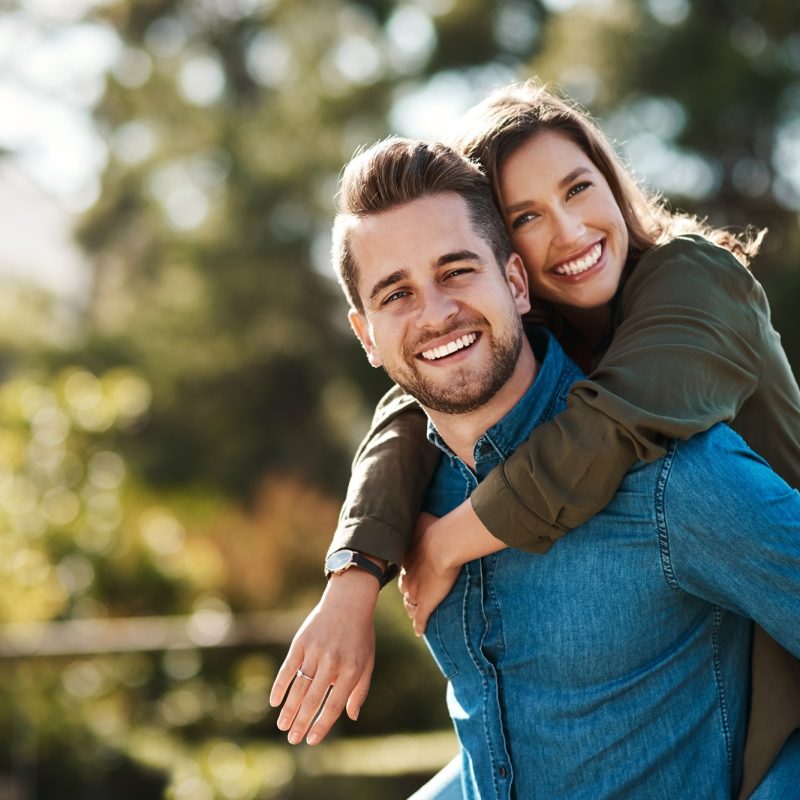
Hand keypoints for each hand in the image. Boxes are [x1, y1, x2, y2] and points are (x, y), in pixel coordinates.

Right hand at [269, 569, 378, 744]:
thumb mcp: (367, 662)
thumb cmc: (360, 636)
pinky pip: (288, 668)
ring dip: (289, 709)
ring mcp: (315, 651)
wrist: (349, 602)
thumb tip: (351, 717)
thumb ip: (359, 691)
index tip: (311, 740)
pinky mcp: (301, 642)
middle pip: (313, 699)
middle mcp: (332, 662)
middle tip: (292, 739)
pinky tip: (274, 702)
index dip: (322, 724)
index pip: (334, 704)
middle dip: (301, 722)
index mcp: (351, 670)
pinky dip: (279, 686)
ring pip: (299, 687)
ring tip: (283, 726)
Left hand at [399, 512, 459, 636]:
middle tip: (410, 592)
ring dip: (412, 609)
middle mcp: (408, 577)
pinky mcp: (426, 604)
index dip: (407, 572)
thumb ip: (419, 515)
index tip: (409, 571)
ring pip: (411, 605)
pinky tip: (419, 631)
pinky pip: (420, 619)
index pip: (405, 569)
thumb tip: (414, 502)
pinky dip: (419, 626)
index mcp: (407, 560)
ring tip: (414, 613)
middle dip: (407, 590)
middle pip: (405, 588)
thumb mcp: (421, 518)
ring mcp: (416, 593)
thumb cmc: (433, 529)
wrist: (442, 544)